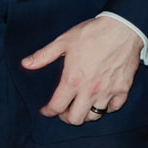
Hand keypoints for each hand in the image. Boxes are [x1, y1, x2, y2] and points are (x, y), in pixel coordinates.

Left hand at [23, 13, 143, 125]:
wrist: (122, 28)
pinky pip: (113, 108)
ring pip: (94, 117)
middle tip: (64, 111)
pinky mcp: (123, 89)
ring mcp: (108, 91)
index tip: (46, 111)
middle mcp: (90, 90)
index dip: (48, 112)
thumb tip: (25, 64)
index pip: (56, 107)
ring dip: (85, 114)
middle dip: (66, 118)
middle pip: (76, 119)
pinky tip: (100, 101)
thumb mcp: (63, 41)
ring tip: (80, 106)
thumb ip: (43, 55)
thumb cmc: (91, 33)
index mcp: (73, 80)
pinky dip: (106, 108)